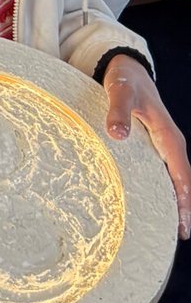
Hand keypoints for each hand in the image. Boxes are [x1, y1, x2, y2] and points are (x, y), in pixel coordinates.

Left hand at [103, 57, 190, 238]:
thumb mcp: (121, 91)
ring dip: (173, 200)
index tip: (184, 223)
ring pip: (171, 178)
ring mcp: (160, 145)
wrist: (126, 67)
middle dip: (183, 207)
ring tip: (171, 227)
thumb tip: (117, 135)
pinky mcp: (149, 144)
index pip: (180, 174)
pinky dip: (160, 188)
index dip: (183, 199)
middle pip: (180, 181)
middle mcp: (168, 143)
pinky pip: (159, 171)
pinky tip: (152, 202)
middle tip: (181, 234)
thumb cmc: (125, 80)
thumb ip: (118, 111)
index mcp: (167, 135)